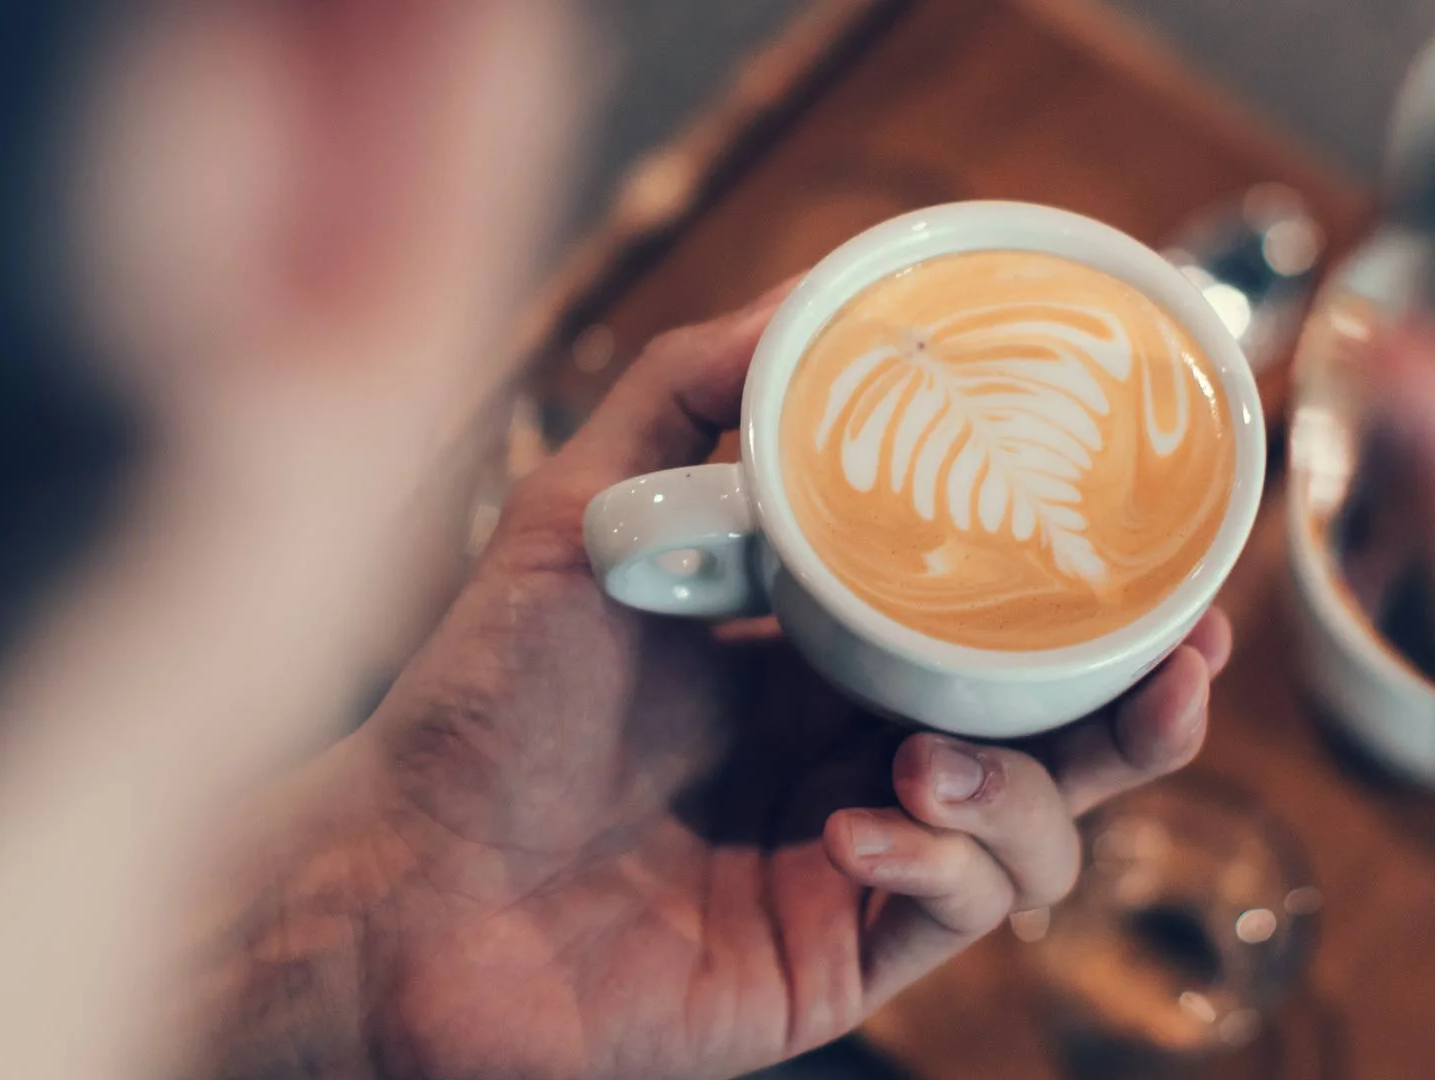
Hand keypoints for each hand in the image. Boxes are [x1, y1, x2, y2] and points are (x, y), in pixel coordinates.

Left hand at [201, 282, 1228, 1079]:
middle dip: (1132, 703)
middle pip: (1044, 735)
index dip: (1076, 592)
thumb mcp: (578, 512)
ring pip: (1033, 836)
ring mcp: (845, 859)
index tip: (1150, 536)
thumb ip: (683, 396)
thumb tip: (809, 296)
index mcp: (800, 657)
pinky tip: (860, 829)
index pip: (976, 624)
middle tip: (1181, 653)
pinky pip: (954, 916)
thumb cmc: (476, 700)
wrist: (398, 879)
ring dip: (1025, 790)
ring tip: (933, 756)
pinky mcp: (831, 957)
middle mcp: (838, 754)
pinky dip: (944, 865)